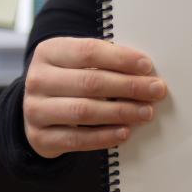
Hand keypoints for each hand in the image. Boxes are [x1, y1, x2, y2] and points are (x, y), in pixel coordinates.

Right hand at [22, 37, 167, 157]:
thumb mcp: (79, 64)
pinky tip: (125, 132)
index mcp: (49, 52)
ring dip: (121, 112)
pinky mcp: (39, 137)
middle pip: (89, 82)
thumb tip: (146, 72)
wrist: (39, 110)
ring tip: (146, 112)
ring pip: (83, 111)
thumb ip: (106, 63)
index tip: (147, 66)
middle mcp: (37, 79)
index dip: (120, 59)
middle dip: (129, 86)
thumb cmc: (70, 80)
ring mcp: (34, 110)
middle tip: (156, 90)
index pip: (88, 52)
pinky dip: (104, 136)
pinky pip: (76, 139)